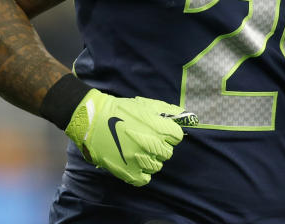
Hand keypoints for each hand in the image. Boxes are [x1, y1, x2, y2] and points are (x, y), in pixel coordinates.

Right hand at [65, 89, 185, 185]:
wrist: (94, 120)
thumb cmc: (121, 110)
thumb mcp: (147, 105)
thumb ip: (170, 112)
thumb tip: (190, 118)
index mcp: (158, 128)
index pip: (177, 136)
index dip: (168, 133)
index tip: (159, 130)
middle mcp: (152, 145)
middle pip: (168, 152)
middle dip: (160, 145)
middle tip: (146, 139)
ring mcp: (140, 160)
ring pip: (157, 166)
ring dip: (150, 158)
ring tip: (138, 149)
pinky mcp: (128, 172)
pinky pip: (145, 179)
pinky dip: (142, 172)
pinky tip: (135, 162)